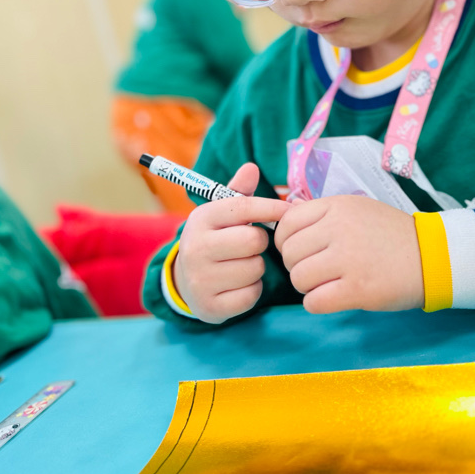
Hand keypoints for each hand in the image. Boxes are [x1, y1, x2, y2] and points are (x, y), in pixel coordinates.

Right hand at [173, 163, 289, 323]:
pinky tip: (239, 284)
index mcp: (201, 218)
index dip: (271, 208)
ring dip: (257, 268)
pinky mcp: (209, 306)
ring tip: (242, 264)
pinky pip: (251, 295)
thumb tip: (252, 167)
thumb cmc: (215, 240)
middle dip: (260, 243)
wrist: (186, 283)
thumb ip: (239, 191)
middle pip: (253, 240)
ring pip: (255, 268)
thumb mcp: (222, 213)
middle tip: (251, 245)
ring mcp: (200, 279)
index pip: (244, 207)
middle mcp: (196, 247)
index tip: (287, 210)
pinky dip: (252, 290)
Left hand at [274, 195, 423, 313]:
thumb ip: (323, 214)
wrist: (433, 256)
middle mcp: (339, 228)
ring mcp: (348, 259)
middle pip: (290, 254)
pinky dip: (318, 304)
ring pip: (298, 278)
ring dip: (308, 287)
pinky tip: (334, 298)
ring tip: (328, 284)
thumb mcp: (358, 209)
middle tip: (317, 271)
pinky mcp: (357, 289)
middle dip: (298, 266)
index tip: (301, 251)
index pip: (287, 223)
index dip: (286, 242)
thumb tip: (285, 215)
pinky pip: (314, 302)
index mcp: (337, 206)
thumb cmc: (391, 235)